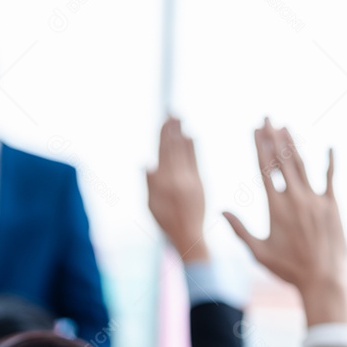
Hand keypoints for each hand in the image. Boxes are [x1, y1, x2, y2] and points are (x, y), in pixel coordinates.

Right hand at [146, 117, 207, 262]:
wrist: (188, 235)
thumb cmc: (166, 223)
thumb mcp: (151, 205)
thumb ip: (149, 184)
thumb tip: (147, 164)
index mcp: (161, 183)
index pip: (161, 153)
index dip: (162, 135)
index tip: (163, 120)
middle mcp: (175, 179)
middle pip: (173, 148)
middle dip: (172, 129)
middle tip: (172, 111)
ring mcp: (189, 180)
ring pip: (184, 152)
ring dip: (182, 134)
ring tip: (180, 119)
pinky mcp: (199, 183)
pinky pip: (195, 161)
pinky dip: (192, 148)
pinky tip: (191, 136)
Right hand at [224, 119, 346, 325]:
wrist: (322, 279)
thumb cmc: (287, 269)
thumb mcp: (258, 252)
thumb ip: (239, 230)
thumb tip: (221, 211)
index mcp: (275, 207)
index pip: (264, 169)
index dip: (259, 147)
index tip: (254, 130)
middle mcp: (295, 198)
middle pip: (282, 161)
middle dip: (274, 137)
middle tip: (268, 118)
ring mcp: (315, 200)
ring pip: (302, 165)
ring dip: (293, 145)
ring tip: (285, 127)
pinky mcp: (332, 206)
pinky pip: (331, 179)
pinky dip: (330, 163)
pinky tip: (329, 147)